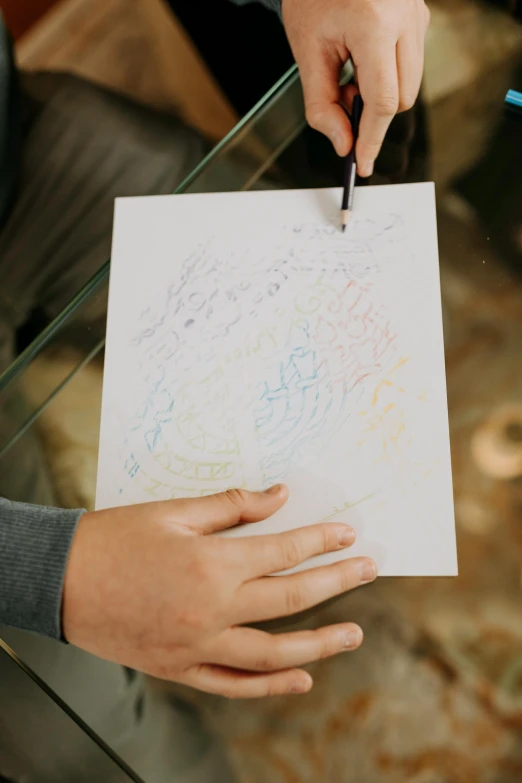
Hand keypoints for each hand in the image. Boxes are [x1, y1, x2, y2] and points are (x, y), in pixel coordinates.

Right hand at [63, 485, 376, 698]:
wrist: (60, 580)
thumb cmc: (115, 538)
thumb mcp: (173, 511)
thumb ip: (232, 506)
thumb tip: (278, 495)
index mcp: (211, 564)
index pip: (284, 552)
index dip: (320, 541)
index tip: (347, 534)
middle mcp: (212, 609)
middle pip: (291, 600)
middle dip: (337, 581)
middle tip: (369, 569)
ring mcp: (198, 645)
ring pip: (274, 652)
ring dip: (320, 644)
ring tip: (354, 633)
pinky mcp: (181, 667)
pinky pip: (234, 683)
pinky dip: (270, 685)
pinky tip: (301, 678)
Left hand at [282, 0, 429, 175]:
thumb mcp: (307, 52)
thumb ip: (321, 104)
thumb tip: (343, 143)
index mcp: (374, 24)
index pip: (383, 101)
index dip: (372, 138)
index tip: (362, 163)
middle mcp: (405, 18)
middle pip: (402, 98)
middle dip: (373, 113)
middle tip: (342, 100)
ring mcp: (417, 15)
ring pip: (409, 85)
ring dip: (379, 95)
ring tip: (350, 75)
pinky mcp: (420, 17)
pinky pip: (410, 65)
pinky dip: (386, 76)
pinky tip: (363, 61)